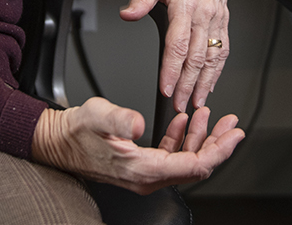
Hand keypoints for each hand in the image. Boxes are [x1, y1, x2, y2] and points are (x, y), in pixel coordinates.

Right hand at [31, 97, 243, 193]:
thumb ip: (120, 119)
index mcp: (144, 169)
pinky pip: (170, 155)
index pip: (194, 165)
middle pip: (195, 165)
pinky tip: (183, 120)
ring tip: (209, 115)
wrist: (57, 141)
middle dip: (217, 143)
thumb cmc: (75, 132)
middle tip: (232, 124)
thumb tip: (138, 123)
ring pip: (185, 159)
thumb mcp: (98, 117)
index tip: (235, 134)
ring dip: (200, 137)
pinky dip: (181, 137)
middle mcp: (148, 177)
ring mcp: (145, 172)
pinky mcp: (140, 164)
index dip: (219, 150)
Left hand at [120, 0, 229, 111]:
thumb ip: (140, 0)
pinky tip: (211, 82)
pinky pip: (223, 48)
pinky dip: (218, 69)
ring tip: (196, 101)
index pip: (177, 45)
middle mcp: (203, 13)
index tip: (166, 89)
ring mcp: (216, 17)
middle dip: (187, 85)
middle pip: (196, 58)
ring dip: (205, 82)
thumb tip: (127, 15)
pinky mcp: (224, 19)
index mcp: (185, 5)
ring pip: (213, 57)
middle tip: (179, 105)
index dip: (171, 70)